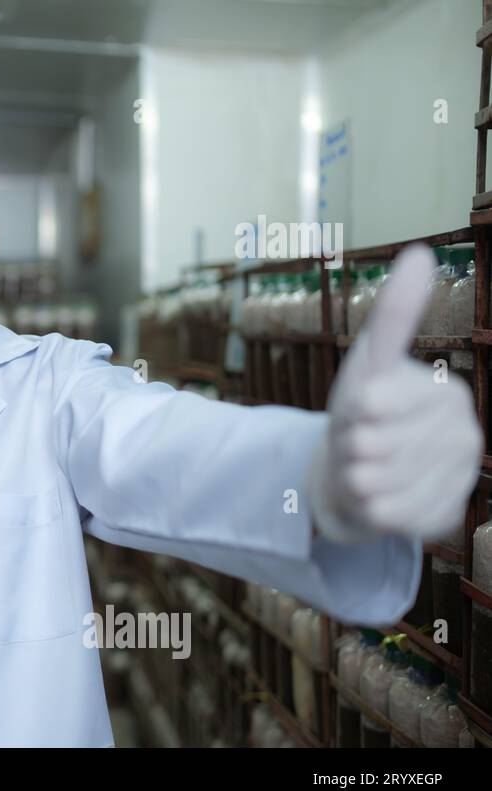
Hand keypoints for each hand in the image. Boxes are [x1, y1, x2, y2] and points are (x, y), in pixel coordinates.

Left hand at [309, 244, 480, 543]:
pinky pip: (389, 516)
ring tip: (365, 472)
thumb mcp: (369, 365)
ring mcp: (457, 480)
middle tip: (357, 448)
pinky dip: (369, 511)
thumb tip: (421, 251)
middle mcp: (464, 435)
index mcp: (446, 395)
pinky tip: (378, 500)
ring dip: (355, 480)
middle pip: (371, 447)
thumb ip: (395, 314)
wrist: (357, 477)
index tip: (357, 412)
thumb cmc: (360, 415)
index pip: (374, 405)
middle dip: (349, 449)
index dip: (351, 413)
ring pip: (376, 484)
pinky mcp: (443, 516)